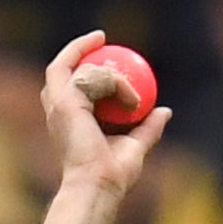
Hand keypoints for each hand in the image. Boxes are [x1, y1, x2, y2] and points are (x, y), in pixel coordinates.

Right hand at [42, 31, 171, 196]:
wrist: (99, 185)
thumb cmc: (113, 174)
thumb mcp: (136, 145)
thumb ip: (148, 128)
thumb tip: (165, 111)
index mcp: (69, 120)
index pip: (68, 84)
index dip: (81, 64)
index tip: (104, 50)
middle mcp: (57, 111)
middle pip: (58, 69)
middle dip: (77, 49)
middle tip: (101, 38)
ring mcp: (57, 105)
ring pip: (79, 69)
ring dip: (110, 76)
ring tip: (131, 94)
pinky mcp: (65, 102)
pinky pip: (89, 75)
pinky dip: (112, 81)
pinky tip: (129, 96)